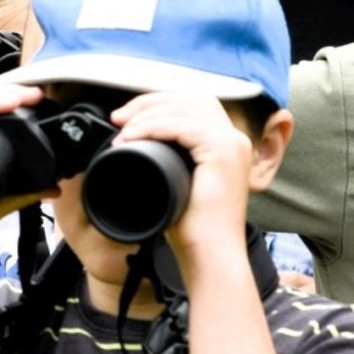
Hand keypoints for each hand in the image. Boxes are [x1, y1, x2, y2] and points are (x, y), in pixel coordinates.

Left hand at [109, 92, 254, 266]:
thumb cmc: (190, 227)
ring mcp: (233, 144)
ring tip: (122, 133)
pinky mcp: (224, 153)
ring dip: (147, 115)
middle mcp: (234, 139)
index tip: (124, 118)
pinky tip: (133, 137)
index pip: (192, 105)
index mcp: (225, 144)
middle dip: (150, 102)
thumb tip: (130, 143)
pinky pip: (184, 127)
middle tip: (118, 118)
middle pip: (191, 99)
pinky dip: (154, 127)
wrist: (209, 253)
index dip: (157, 104)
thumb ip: (164, 159)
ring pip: (186, 109)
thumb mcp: (173, 183)